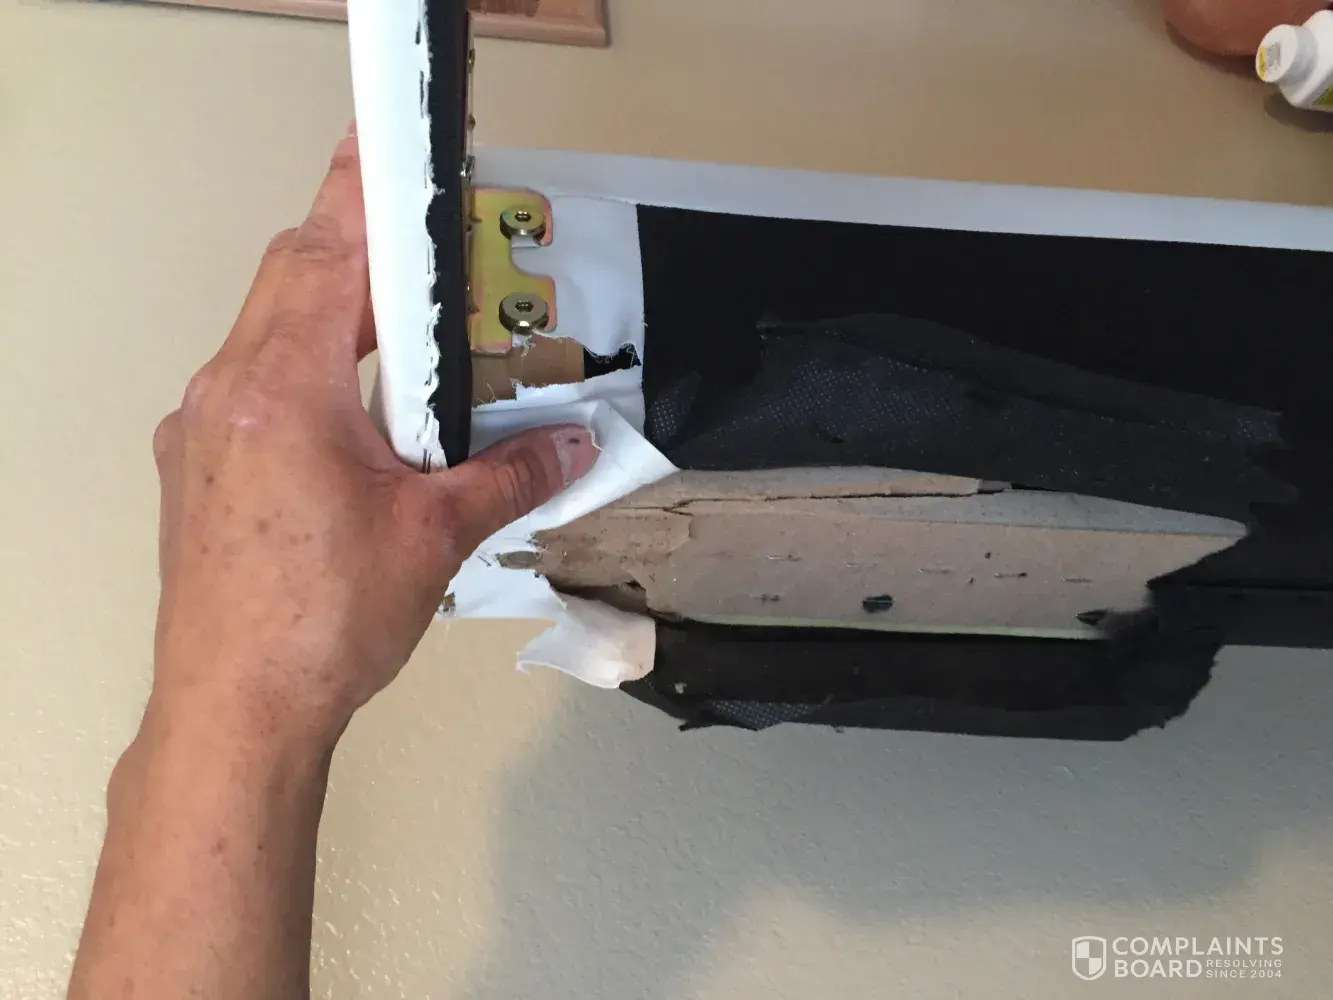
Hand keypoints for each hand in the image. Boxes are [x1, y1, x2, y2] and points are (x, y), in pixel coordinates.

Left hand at [149, 127, 596, 748]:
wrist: (233, 712)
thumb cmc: (314, 628)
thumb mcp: (433, 537)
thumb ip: (508, 473)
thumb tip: (569, 446)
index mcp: (282, 391)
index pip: (325, 254)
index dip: (366, 192)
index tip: (396, 148)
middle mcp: (226, 395)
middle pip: (292, 276)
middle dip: (362, 250)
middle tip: (425, 246)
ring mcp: (201, 430)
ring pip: (270, 329)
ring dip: (336, 312)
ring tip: (406, 336)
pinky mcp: (199, 465)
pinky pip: (254, 383)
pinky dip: (307, 369)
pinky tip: (359, 415)